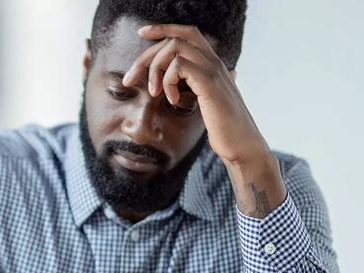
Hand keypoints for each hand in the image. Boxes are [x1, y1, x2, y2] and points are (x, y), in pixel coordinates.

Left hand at [122, 23, 268, 164]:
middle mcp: (214, 62)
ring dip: (155, 69)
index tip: (141, 34)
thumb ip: (201, 86)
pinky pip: (179, 66)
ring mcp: (213, 70)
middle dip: (146, 56)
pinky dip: (167, 82)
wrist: (242, 145)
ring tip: (153, 92)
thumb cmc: (225, 127)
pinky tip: (172, 100)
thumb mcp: (209, 101)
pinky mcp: (209, 84)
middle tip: (129, 79)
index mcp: (212, 63)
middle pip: (174, 39)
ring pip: (174, 48)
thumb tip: (194, 81)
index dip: (162, 29)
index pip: (187, 33)